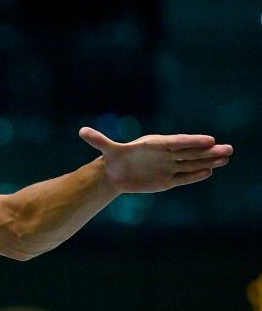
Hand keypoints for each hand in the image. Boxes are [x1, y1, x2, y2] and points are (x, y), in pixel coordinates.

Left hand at [79, 126, 232, 193]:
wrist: (114, 173)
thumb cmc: (114, 159)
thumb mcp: (107, 150)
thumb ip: (99, 140)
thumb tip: (82, 131)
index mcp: (156, 144)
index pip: (178, 142)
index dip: (193, 141)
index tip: (209, 140)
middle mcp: (166, 154)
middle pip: (190, 152)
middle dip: (208, 151)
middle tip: (228, 149)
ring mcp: (168, 167)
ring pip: (191, 163)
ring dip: (207, 162)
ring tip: (226, 158)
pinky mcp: (167, 179)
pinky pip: (183, 177)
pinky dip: (194, 176)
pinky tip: (209, 172)